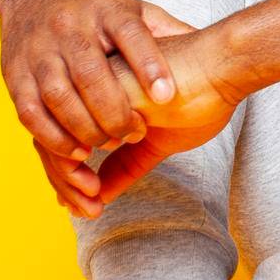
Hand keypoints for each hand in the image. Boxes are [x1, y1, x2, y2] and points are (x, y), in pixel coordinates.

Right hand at [0, 0, 180, 165]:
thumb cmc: (98, 12)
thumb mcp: (137, 11)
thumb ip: (169, 30)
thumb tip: (217, 43)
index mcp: (109, 10)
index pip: (133, 36)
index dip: (151, 65)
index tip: (169, 95)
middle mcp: (71, 27)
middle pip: (93, 72)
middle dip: (115, 109)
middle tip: (136, 132)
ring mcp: (39, 49)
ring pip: (58, 95)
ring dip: (83, 128)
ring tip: (106, 146)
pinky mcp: (14, 73)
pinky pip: (29, 110)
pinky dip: (51, 135)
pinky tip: (74, 152)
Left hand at [51, 22, 244, 216]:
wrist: (226, 67)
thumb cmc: (204, 95)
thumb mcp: (159, 142)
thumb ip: (128, 163)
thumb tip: (102, 194)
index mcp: (102, 96)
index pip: (67, 139)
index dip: (71, 176)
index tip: (89, 203)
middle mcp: (89, 88)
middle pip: (53, 141)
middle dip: (65, 184)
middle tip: (86, 211)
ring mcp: (90, 87)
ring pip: (55, 142)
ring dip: (68, 182)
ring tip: (92, 204)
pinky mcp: (97, 90)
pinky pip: (67, 136)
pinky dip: (74, 169)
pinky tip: (96, 184)